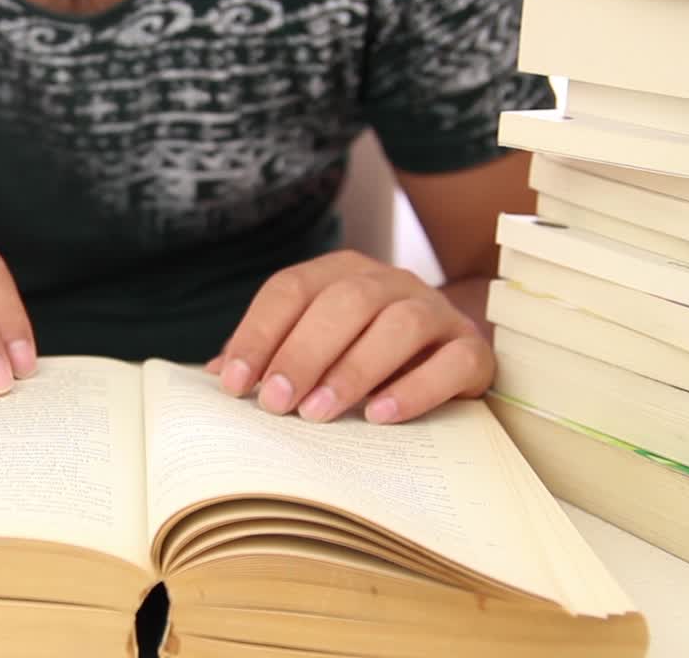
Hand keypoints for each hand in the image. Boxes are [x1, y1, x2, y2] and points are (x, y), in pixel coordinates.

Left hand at [207, 250, 492, 423]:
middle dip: (303, 353)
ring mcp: (436, 312)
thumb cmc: (362, 356)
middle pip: (345, 302)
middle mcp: (390, 282)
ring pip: (399, 324)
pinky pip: (451, 362)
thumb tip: (217, 374)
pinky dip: (416, 388)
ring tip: (320, 413)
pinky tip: (380, 415)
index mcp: (342, 273)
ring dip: (353, 370)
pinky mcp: (471, 350)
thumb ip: (272, 354)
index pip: (291, 289)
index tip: (232, 383)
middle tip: (276, 404)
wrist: (448, 355)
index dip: (259, 333)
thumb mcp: (314, 347)